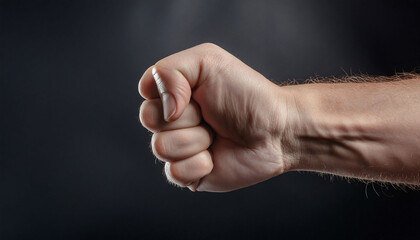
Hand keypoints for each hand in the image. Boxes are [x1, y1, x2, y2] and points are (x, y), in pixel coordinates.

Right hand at [138, 43, 294, 191]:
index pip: (146, 91)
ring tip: (216, 136)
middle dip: (186, 117)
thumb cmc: (246, 93)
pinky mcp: (188, 174)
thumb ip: (170, 71)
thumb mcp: (207, 61)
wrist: (276, 130)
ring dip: (196, 141)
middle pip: (150, 120)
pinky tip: (215, 157)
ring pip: (161, 147)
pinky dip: (199, 165)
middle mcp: (172, 120)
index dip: (169, 93)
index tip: (196, 93)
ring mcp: (179, 148)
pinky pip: (174, 173)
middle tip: (211, 115)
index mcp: (174, 92)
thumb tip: (164, 110)